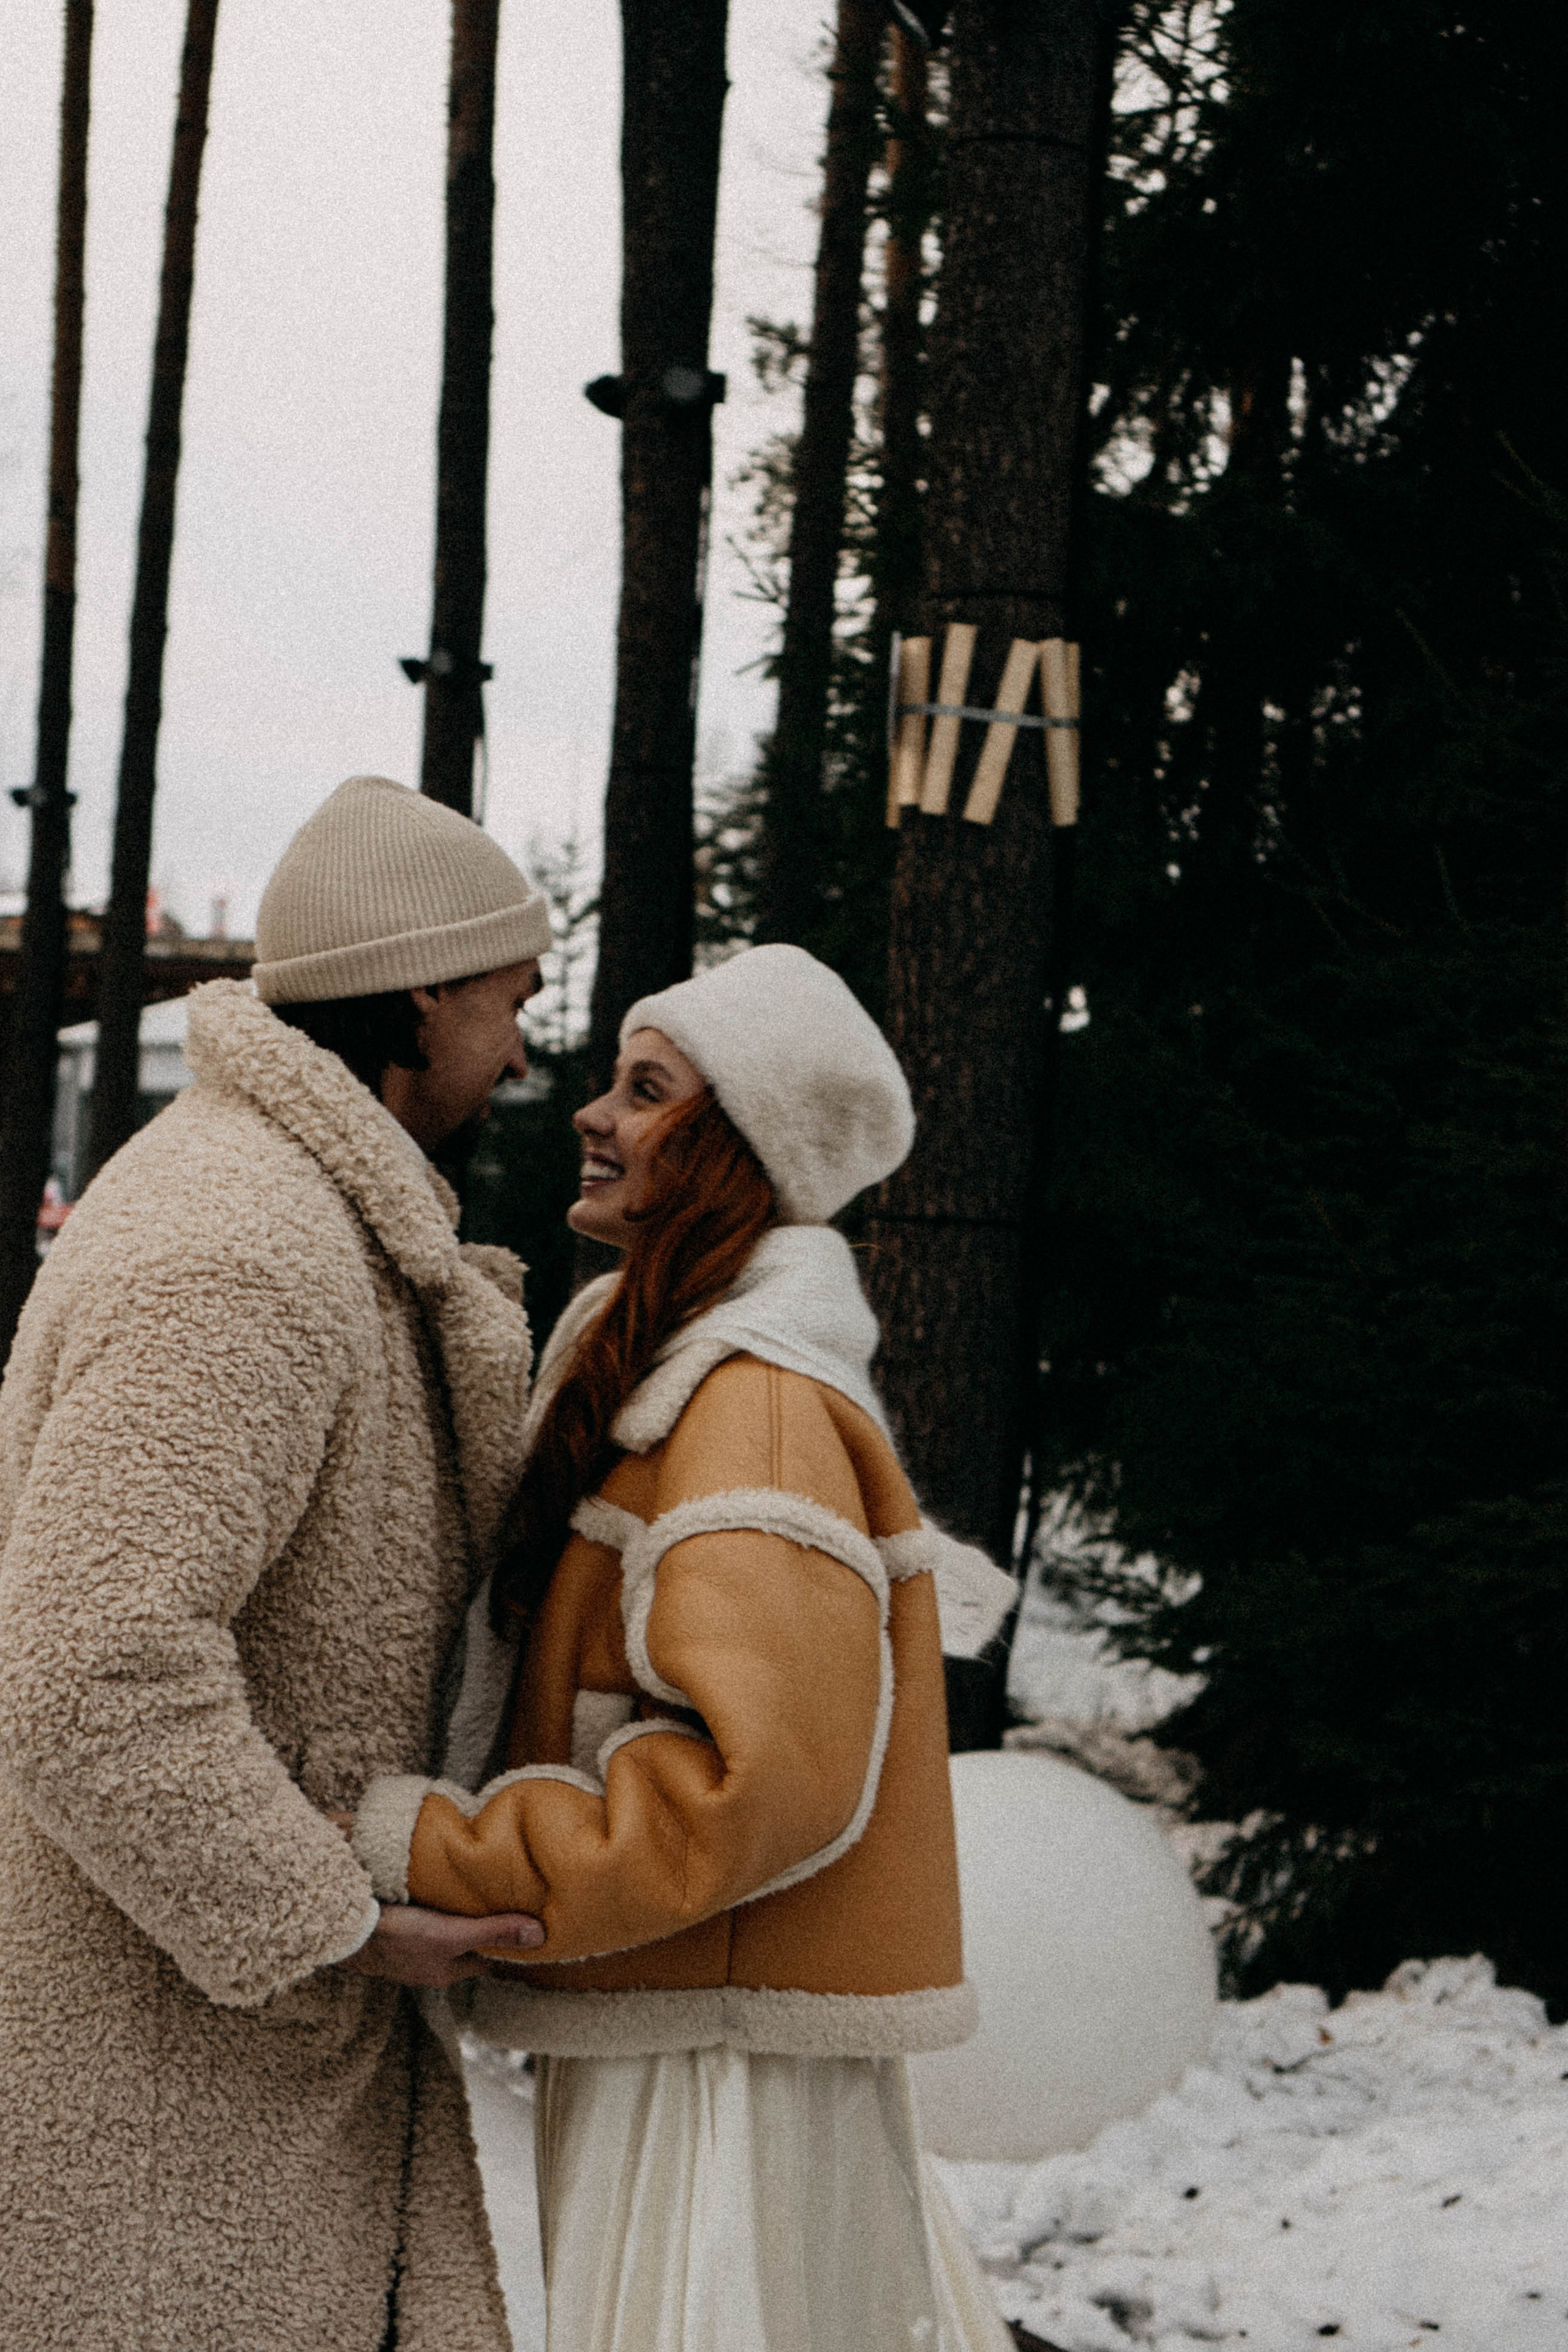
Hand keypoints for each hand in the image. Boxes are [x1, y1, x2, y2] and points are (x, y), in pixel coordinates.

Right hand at [338, 1904, 544, 1986]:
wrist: (342, 1929)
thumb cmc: (396, 1936)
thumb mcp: (451, 1934)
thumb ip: (493, 1931)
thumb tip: (540, 1935)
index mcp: (447, 1972)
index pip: (487, 1960)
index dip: (507, 1942)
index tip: (526, 1920)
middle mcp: (429, 1964)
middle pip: (466, 1944)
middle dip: (481, 1924)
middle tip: (504, 1895)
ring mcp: (408, 1949)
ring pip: (443, 1931)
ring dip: (455, 1914)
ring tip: (475, 1886)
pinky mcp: (391, 1929)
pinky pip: (420, 1919)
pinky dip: (431, 1906)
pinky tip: (435, 1886)